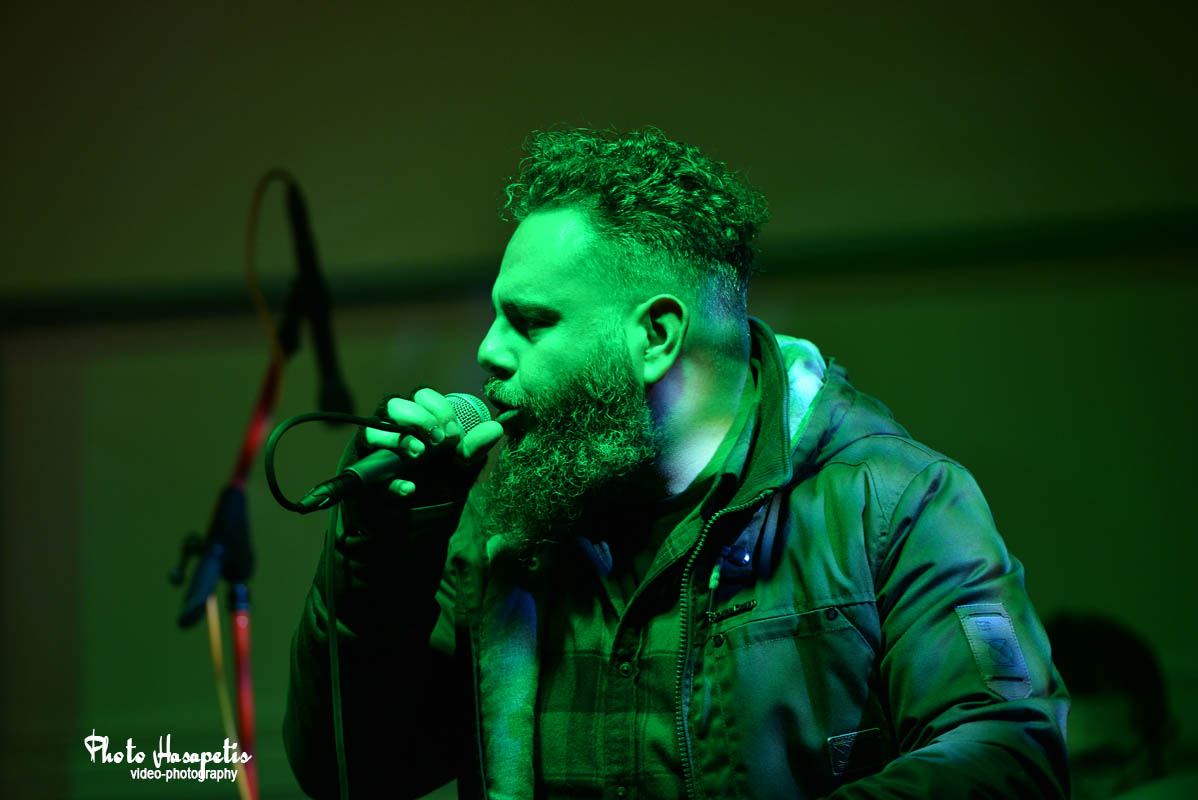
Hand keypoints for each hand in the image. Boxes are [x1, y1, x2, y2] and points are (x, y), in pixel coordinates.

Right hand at [363, 387, 504, 500]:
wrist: (425, 516)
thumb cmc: (443, 477)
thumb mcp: (462, 464)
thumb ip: (475, 447)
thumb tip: (496, 428)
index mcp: (418, 417)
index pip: (423, 395)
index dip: (439, 409)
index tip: (454, 433)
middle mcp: (394, 427)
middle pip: (396, 405)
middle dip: (418, 418)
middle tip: (438, 441)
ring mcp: (377, 450)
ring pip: (375, 431)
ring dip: (397, 440)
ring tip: (419, 454)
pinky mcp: (368, 476)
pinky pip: (370, 473)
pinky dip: (391, 482)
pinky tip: (410, 488)